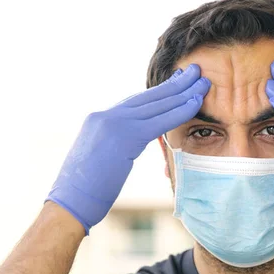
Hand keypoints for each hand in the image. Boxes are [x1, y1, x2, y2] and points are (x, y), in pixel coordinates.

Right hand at [47, 64, 210, 232]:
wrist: (70, 202)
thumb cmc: (85, 190)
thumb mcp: (101, 160)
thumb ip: (116, 145)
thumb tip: (128, 147)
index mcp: (99, 120)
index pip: (135, 101)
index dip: (159, 91)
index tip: (177, 81)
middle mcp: (106, 116)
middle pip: (148, 96)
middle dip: (175, 83)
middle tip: (195, 71)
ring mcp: (113, 123)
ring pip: (156, 105)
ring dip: (183, 93)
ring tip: (203, 82)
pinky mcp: (124, 137)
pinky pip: (159, 122)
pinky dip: (179, 112)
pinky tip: (195, 104)